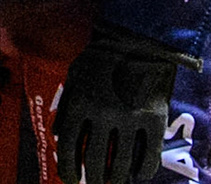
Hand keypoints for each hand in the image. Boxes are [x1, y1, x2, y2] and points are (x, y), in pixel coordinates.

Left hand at [54, 24, 181, 183]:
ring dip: (116, 179)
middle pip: (95, 160)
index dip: (67, 168)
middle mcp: (103, 114)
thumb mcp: (74, 76)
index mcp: (80, 103)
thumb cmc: (100, 60)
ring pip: (122, 163)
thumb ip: (65, 106)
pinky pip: (149, 155)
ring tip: (113, 183)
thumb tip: (56, 136)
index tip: (69, 180)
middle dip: (92, 178)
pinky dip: (143, 171)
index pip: (68, 146)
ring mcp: (130, 118)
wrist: (137, 42)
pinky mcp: (154, 119)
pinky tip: (138, 176)